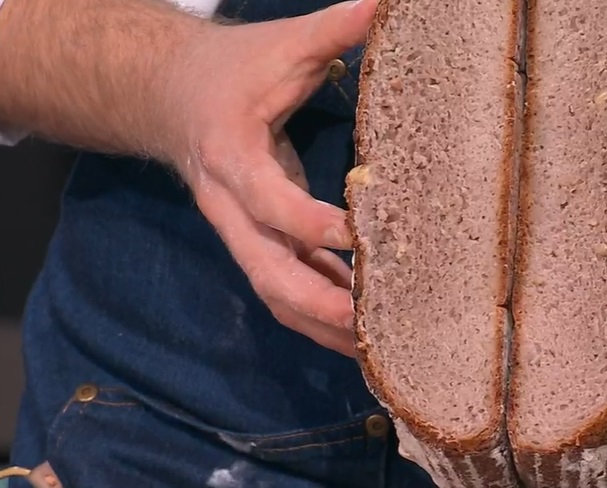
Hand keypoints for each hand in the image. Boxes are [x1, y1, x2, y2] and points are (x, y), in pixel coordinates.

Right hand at [165, 0, 377, 355]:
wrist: (174, 96)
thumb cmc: (232, 71)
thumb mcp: (281, 46)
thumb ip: (332, 29)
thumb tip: (386, 5)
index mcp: (233, 159)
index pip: (270, 203)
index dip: (310, 224)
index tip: (360, 234)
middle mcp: (233, 208)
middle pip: (266, 272)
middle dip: (316, 303)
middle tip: (368, 327)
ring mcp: (243, 230)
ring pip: (276, 292)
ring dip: (321, 324)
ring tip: (374, 350)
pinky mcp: (259, 238)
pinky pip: (287, 284)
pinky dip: (322, 310)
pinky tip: (363, 327)